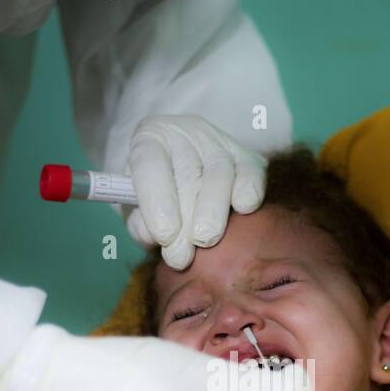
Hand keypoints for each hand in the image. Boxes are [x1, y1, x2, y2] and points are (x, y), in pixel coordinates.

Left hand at [125, 115, 266, 268]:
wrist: (182, 177)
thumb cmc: (155, 199)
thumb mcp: (137, 208)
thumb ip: (142, 224)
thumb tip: (165, 239)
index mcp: (150, 139)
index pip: (149, 163)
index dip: (157, 200)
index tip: (164, 236)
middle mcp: (184, 134)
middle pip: (187, 173)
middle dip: (185, 218)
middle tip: (182, 256)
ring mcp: (219, 143)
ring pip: (220, 174)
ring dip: (213, 212)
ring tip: (205, 240)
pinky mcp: (248, 158)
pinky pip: (252, 173)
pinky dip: (249, 192)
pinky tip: (242, 209)